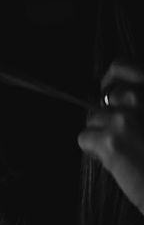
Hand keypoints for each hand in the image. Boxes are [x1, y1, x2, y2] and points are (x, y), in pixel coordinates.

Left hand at [77, 61, 143, 214]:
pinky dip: (93, 149)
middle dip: (106, 115)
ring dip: (100, 134)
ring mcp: (124, 118)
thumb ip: (137, 103)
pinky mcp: (110, 140)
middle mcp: (139, 98)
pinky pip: (85, 137)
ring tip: (121, 149)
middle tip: (120, 134)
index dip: (110, 80)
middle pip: (105, 97)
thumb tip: (112, 97)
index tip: (110, 93)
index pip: (119, 66)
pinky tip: (113, 158)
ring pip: (93, 119)